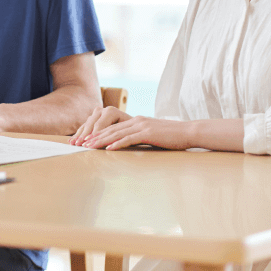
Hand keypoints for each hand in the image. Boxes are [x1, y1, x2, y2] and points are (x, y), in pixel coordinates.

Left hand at [70, 106, 191, 150]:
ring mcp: (142, 126)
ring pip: (116, 133)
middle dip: (95, 136)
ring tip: (90, 146)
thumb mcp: (153, 134)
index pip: (113, 127)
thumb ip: (140, 137)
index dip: (98, 133)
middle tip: (82, 144)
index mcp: (136, 121)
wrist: (188, 132)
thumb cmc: (171, 136)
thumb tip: (130, 144)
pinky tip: (109, 149)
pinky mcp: (148, 133)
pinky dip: (117, 143)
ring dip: (101, 140)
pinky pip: (129, 138)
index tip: (87, 140)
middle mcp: (136, 121)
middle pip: (111, 129)